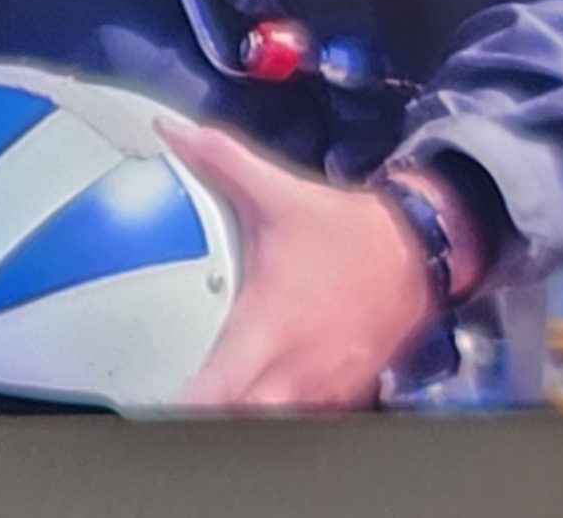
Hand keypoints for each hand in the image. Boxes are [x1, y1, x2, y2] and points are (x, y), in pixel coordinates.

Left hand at [158, 118, 445, 411]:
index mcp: (272, 327)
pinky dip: (273, 413)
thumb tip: (173, 134)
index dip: (181, 402)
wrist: (416, 254)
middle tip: (166, 397)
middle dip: (198, 418)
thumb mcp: (280, 194)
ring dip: (236, 417)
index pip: (218, 390)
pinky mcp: (341, 397)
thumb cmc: (346, 232)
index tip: (146, 398)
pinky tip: (255, 394)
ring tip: (202, 399)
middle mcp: (296, 371)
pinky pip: (302, 421)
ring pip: (269, 427)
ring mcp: (321, 391)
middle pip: (235, 422)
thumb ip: (221, 161)